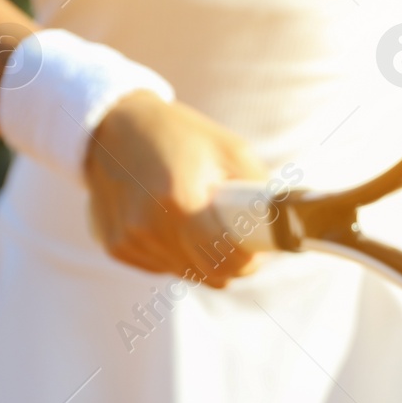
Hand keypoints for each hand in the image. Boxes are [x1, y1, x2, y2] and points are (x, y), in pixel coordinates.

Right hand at [84, 92, 267, 287]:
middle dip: (231, 262)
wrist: (112, 126)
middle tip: (236, 236)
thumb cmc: (179, 135)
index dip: (251, 261)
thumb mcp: (230, 150)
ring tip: (198, 220)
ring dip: (201, 257)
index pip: (227, 262)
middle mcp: (149, 228)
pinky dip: (174, 253)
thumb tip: (289, 223)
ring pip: (187, 274)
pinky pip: (162, 266)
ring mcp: (129, 241)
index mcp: (179, 203)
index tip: (259, 248)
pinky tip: (170, 221)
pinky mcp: (116, 247)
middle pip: (210, 276)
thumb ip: (260, 189)